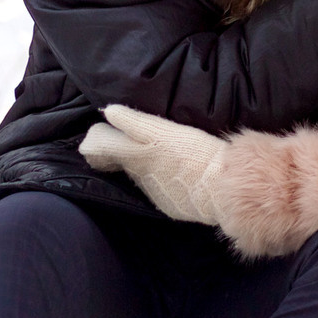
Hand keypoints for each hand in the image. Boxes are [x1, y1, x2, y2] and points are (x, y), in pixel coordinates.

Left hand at [79, 105, 229, 224]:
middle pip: (117, 161)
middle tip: (125, 141)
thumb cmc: (195, 153)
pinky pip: (159, 189)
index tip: (100, 133)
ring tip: (161, 155)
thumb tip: (109, 111)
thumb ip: (133, 121)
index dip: (96, 139)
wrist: (221, 188)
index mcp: (133, 154)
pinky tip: (178, 173)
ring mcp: (153, 192)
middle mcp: (138, 175)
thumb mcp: (163, 130)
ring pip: (138, 175)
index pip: (98, 147)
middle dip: (116, 153)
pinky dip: (164, 180)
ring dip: (144, 165)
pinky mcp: (168, 205)